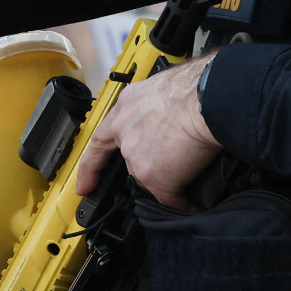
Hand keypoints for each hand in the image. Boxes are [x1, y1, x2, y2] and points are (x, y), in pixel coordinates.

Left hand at [75, 53, 222, 208]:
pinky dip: (182, 202)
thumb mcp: (165, 89)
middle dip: (149, 166)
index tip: (84, 184)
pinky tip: (191, 203)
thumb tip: (170, 118)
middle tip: (171, 163)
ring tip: (190, 170)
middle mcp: (124, 132)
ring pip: (150, 178)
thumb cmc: (197, 87)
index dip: (91, 166)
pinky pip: (168, 198)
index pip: (100, 139)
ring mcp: (135, 156)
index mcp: (126, 106)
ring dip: (169, 179)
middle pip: (131, 161)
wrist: (206, 100)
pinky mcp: (152, 176)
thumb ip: (157, 109)